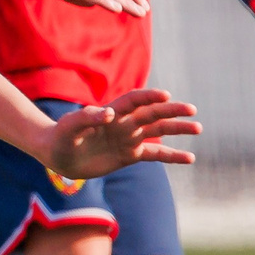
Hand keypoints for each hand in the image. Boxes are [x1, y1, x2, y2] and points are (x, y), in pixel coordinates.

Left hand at [42, 88, 200, 179]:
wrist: (56, 155)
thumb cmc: (60, 136)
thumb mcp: (69, 127)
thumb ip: (86, 118)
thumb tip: (108, 114)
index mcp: (111, 112)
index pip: (134, 100)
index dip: (149, 97)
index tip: (165, 96)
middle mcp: (124, 123)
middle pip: (152, 114)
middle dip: (172, 111)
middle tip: (192, 110)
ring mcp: (128, 138)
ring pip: (158, 131)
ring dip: (177, 129)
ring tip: (198, 128)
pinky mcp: (130, 155)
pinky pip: (155, 155)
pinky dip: (172, 156)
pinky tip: (190, 158)